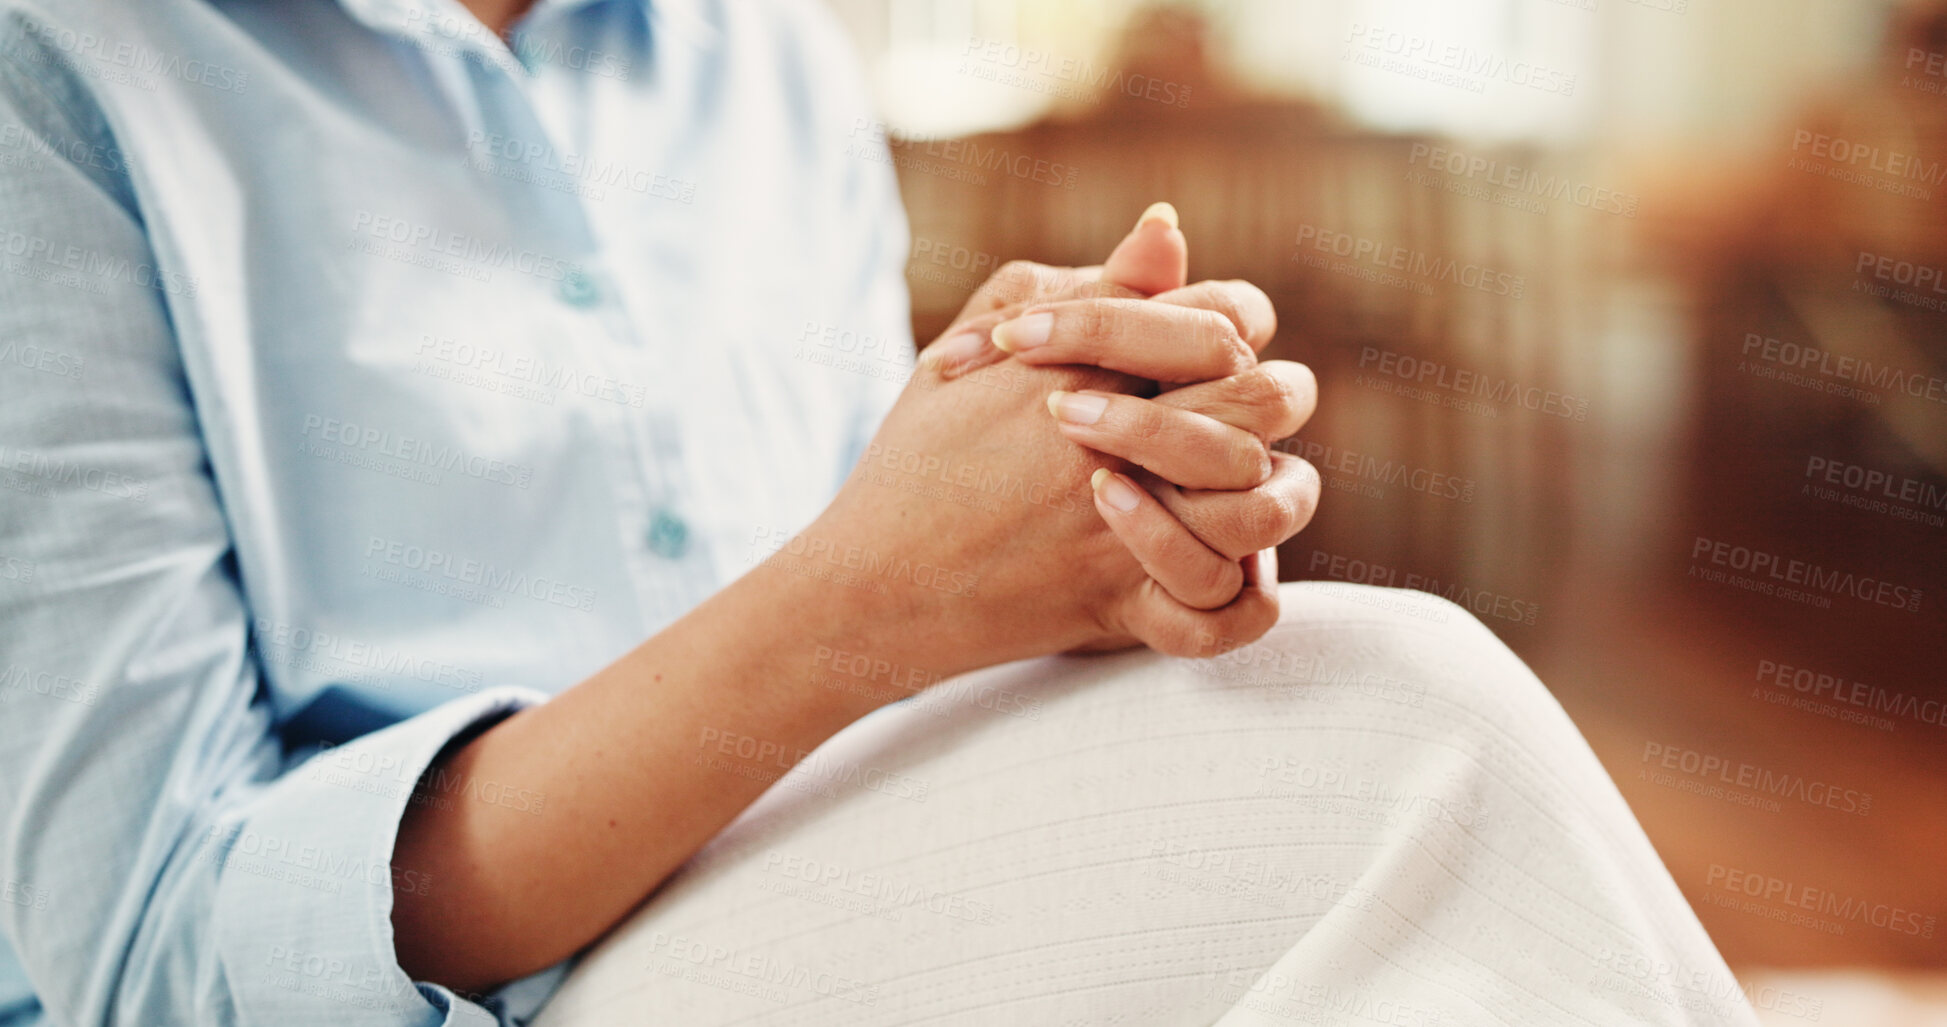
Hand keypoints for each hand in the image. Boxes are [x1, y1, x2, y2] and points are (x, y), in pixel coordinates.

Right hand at [927, 206, 1321, 633]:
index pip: (1223, 316)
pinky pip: (1225, 614)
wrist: (868, 583)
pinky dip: (1243, 590)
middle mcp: (1119, 450)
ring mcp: (1126, 535)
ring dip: (1268, 490)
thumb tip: (1168, 229)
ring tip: (1236, 486)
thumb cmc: (917, 458)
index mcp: (1087, 372)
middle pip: (1266, 398)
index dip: (1231, 323)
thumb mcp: (979, 348)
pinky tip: (1225, 559)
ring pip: (1268, 505)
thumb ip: (1082, 290)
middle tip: (1230, 412)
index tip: (1197, 348)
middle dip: (1266, 395)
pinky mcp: (1121, 609)